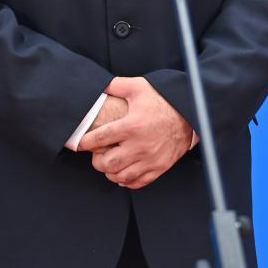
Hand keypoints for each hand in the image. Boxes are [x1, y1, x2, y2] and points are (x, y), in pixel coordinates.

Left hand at [77, 77, 192, 188]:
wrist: (189, 113)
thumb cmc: (162, 100)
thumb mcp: (139, 87)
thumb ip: (116, 85)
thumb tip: (99, 86)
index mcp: (132, 125)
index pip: (99, 139)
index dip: (84, 143)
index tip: (78, 144)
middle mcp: (140, 145)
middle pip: (108, 164)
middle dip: (97, 161)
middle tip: (96, 155)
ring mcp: (150, 159)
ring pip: (121, 176)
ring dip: (110, 172)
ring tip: (108, 164)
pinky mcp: (159, 167)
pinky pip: (138, 182)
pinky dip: (126, 181)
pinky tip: (122, 173)